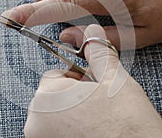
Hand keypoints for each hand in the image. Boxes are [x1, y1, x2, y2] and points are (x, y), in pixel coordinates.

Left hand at [24, 25, 161, 137]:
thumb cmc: (127, 124)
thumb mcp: (114, 80)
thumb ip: (98, 53)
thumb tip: (92, 33)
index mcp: (47, 96)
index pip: (56, 74)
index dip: (78, 78)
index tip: (94, 87)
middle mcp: (35, 121)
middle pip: (54, 95)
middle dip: (75, 95)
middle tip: (99, 105)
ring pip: (56, 115)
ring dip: (73, 113)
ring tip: (98, 121)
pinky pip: (57, 131)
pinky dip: (71, 130)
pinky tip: (92, 132)